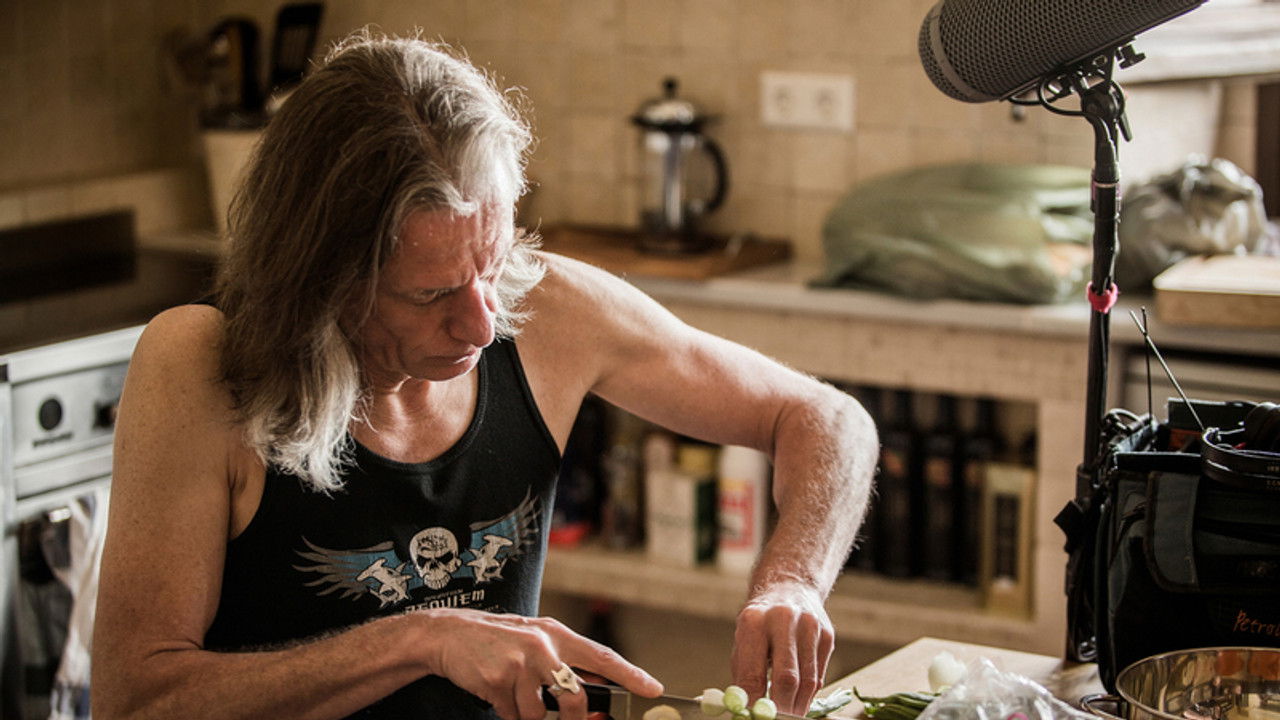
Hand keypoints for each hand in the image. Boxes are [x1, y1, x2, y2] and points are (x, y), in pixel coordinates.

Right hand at [424, 608, 662, 719]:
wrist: (449, 634)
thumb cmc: (499, 641)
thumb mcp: (535, 642)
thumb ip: (562, 663)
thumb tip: (588, 697)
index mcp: (557, 634)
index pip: (602, 656)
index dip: (630, 674)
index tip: (653, 689)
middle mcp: (543, 645)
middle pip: (574, 698)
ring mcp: (520, 662)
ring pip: (538, 714)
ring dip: (526, 715)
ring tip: (513, 695)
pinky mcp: (498, 679)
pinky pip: (511, 715)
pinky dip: (505, 712)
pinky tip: (496, 691)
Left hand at [731, 581, 834, 715]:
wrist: (788, 588)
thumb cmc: (760, 622)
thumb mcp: (743, 640)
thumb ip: (744, 674)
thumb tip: (746, 708)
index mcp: (753, 621)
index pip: (752, 673)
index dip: (752, 702)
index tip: (752, 715)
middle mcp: (783, 620)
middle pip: (786, 678)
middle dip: (780, 707)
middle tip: (775, 719)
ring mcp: (810, 626)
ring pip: (807, 681)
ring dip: (797, 705)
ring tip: (788, 714)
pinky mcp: (827, 635)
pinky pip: (819, 676)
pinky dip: (808, 693)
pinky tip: (798, 697)